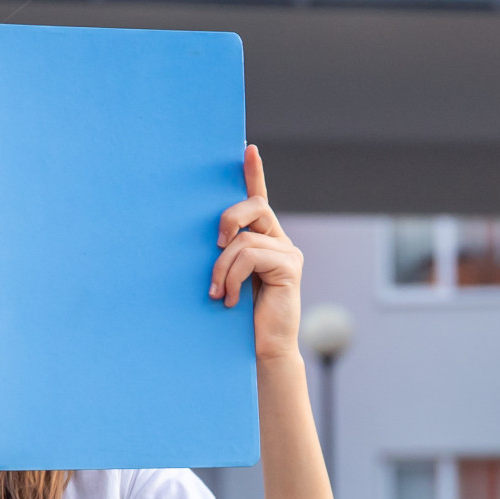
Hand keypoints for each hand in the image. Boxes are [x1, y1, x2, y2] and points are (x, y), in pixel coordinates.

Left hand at [211, 145, 302, 361]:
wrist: (261, 349)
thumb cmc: (239, 317)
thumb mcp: (228, 276)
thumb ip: (226, 253)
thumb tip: (209, 236)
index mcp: (264, 240)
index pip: (259, 199)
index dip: (254, 173)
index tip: (247, 149)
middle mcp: (280, 242)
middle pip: (255, 206)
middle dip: (228, 219)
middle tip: (213, 245)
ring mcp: (288, 254)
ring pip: (245, 239)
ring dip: (222, 267)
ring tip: (218, 292)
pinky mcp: (289, 268)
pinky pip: (251, 256)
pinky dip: (233, 276)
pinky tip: (230, 299)